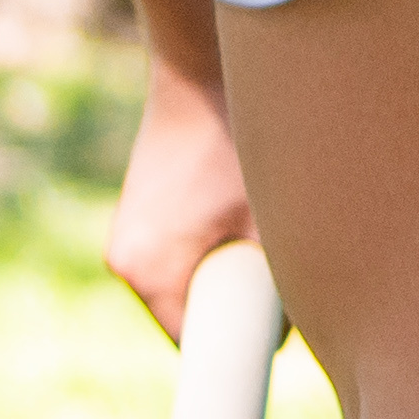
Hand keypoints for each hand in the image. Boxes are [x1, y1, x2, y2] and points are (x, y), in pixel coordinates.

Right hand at [107, 74, 254, 338]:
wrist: (199, 72)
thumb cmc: (238, 144)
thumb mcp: (270, 224)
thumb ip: (277, 285)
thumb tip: (294, 330)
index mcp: (150, 275)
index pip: (195, 347)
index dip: (239, 347)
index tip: (274, 334)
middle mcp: (125, 265)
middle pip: (187, 318)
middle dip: (231, 307)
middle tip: (276, 271)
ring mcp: (125, 239)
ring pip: (183, 287)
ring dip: (218, 275)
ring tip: (253, 230)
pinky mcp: (135, 216)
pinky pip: (175, 257)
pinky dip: (205, 249)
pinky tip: (232, 211)